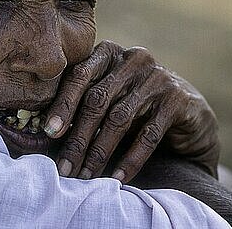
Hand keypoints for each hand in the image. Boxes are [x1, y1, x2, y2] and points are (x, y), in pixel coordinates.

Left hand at [43, 40, 219, 182]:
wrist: (189, 116)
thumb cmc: (135, 108)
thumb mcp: (108, 99)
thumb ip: (81, 106)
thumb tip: (42, 134)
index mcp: (109, 52)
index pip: (80, 75)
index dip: (63, 104)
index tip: (48, 132)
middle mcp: (133, 59)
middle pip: (97, 99)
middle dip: (78, 137)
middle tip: (65, 167)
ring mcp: (158, 77)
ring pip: (119, 119)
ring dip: (99, 152)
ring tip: (86, 176)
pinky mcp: (178, 99)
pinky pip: (148, 135)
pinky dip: (130, 160)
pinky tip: (117, 179)